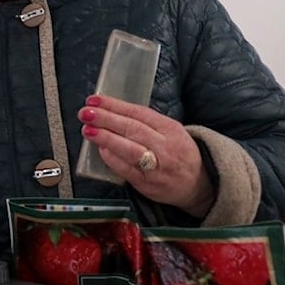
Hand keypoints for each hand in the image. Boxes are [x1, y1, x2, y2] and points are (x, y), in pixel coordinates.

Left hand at [78, 95, 213, 217]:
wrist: (198, 184)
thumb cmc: (179, 153)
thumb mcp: (171, 131)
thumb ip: (146, 122)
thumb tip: (111, 111)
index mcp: (170, 129)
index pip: (139, 113)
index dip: (115, 105)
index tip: (95, 100)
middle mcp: (165, 147)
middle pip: (133, 129)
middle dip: (106, 119)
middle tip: (86, 113)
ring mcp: (157, 167)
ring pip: (130, 149)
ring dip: (106, 138)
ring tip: (88, 130)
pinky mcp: (148, 184)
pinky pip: (127, 170)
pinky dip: (112, 158)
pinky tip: (100, 149)